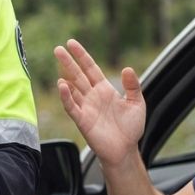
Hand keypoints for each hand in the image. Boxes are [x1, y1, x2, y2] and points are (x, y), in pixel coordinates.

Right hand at [54, 39, 145, 165]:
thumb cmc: (130, 129)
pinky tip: (62, 85)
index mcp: (104, 89)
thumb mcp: (137, 103)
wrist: (125, 150)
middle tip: (58, 49)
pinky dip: (66, 96)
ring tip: (58, 62)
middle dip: (68, 61)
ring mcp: (86, 107)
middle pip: (78, 75)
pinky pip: (72, 106)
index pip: (90, 68)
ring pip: (72, 88)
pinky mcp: (83, 120)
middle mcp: (92, 96)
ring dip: (65, 75)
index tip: (71, 43)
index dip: (81, 56)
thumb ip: (133, 86)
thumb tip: (127, 69)